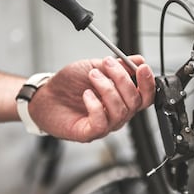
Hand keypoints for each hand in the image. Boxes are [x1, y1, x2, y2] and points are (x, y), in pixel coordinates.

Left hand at [29, 56, 154, 141]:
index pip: (146, 96)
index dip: (148, 83)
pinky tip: (86, 94)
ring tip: (92, 75)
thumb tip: (138, 60)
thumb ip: (118, 64)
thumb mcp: (95, 67)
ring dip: (107, 89)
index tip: (141, 67)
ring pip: (120, 111)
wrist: (45, 96)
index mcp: (123, 98)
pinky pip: (102, 123)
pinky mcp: (90, 133)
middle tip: (107, 64)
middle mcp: (118, 113)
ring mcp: (106, 124)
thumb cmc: (70, 84)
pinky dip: (95, 105)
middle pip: (135, 102)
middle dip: (123, 79)